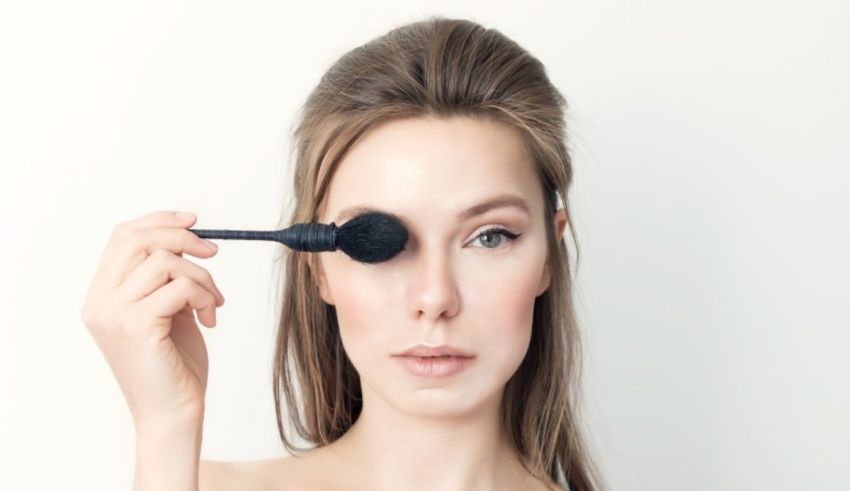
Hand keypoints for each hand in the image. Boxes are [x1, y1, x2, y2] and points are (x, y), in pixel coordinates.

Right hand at [81, 210, 225, 428]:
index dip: (158, 221)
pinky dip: (205, 296)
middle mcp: (100, 302)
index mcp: (101, 296)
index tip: (194, 221)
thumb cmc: (174, 363)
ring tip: (213, 303)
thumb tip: (189, 236)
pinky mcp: (138, 326)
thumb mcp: (168, 309)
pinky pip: (180, 287)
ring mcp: (115, 314)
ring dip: (202, 277)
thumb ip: (167, 277)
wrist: (173, 412)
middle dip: (182, 238)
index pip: (122, 237)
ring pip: (165, 261)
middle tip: (213, 252)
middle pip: (137, 240)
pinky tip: (210, 318)